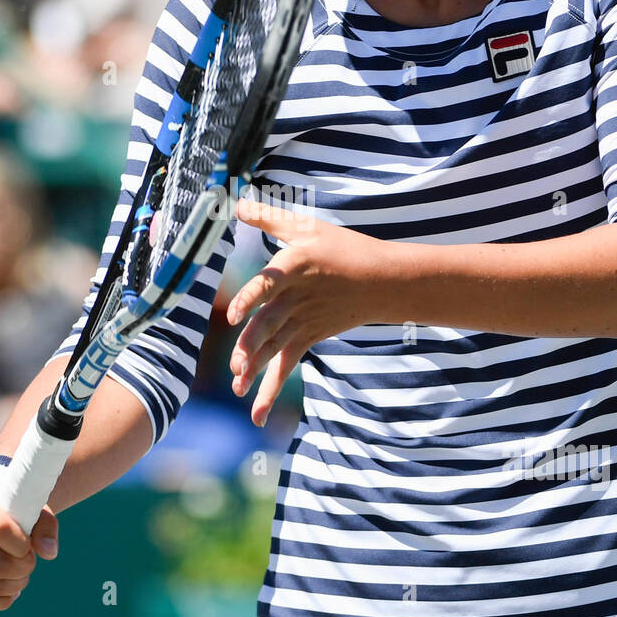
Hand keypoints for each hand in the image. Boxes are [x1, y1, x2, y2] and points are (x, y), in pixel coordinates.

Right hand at [0, 486, 58, 611]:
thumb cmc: (6, 512)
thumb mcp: (28, 509)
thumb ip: (45, 526)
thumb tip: (49, 552)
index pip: (1, 528)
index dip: (23, 546)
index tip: (29, 548)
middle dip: (22, 570)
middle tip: (28, 566)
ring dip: (13, 587)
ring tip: (19, 578)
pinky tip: (7, 593)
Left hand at [228, 196, 389, 426]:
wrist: (383, 280)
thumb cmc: (342, 248)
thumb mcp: (306, 227)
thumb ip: (269, 218)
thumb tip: (235, 204)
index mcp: (293, 267)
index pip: (267, 284)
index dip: (249, 298)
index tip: (233, 315)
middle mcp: (296, 298)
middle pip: (270, 325)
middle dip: (251, 346)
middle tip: (235, 366)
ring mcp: (303, 321)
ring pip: (275, 348)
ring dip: (256, 369)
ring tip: (237, 387)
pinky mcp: (308, 338)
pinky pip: (286, 365)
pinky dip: (270, 388)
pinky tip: (254, 412)